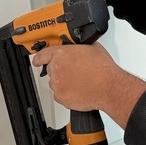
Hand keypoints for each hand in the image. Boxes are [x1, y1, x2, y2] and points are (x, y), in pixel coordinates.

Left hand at [31, 44, 145, 128]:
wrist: (109, 87)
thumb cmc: (103, 69)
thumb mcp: (92, 48)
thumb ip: (78, 47)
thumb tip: (77, 47)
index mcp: (61, 54)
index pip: (41, 55)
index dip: (38, 58)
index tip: (36, 61)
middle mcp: (56, 68)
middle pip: (51, 69)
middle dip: (61, 71)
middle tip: (74, 73)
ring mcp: (57, 83)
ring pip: (56, 83)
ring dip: (64, 83)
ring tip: (80, 82)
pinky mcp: (61, 97)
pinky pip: (60, 95)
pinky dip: (67, 94)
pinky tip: (79, 90)